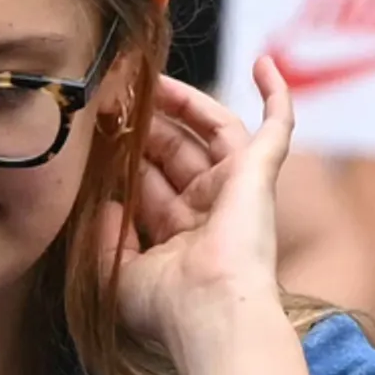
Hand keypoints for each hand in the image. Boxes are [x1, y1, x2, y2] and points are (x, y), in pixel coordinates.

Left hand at [117, 65, 292, 345]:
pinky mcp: (259, 173)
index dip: (125, 156)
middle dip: (145, 124)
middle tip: (112, 97)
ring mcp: (236, 189)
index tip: (97, 130)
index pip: (149, 183)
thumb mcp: (118, 271)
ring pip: (210, 132)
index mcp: (179, 235)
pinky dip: (275, 94)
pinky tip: (264, 62)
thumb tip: (100, 203)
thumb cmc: (165, 305)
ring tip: (149, 79)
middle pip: (175, 152)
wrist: (208, 311)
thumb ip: (105, 236)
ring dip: (183, 103)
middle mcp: (209, 209)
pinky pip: (277, 126)